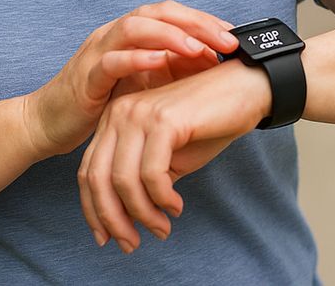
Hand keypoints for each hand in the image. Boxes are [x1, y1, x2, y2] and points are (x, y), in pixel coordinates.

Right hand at [22, 0, 238, 158]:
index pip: (172, 13)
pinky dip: (136, 58)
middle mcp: (114, 33)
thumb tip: (214, 64)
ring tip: (198, 48)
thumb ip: (169, 70)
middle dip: (196, 23)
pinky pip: (111, 60)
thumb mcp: (140, 83)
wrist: (49, 123)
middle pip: (159, 12)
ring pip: (135, 27)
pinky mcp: (86, 76)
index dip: (204, 20)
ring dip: (170, 35)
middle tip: (227, 40)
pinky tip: (159, 62)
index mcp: (130, 33)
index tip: (235, 35)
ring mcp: (98, 51)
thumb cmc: (99, 102)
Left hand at [77, 58, 271, 252]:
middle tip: (131, 243)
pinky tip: (175, 206)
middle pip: (98, 178)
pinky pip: (152, 174)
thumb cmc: (208, 123)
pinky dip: (162, 198)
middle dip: (112, 219)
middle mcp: (120, 113)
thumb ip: (142, 182)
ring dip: (142, 214)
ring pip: (123, 180)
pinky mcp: (164, 121)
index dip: (94, 211)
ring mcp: (140, 114)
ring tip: (162, 228)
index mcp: (114, 120)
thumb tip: (126, 219)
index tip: (106, 238)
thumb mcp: (168, 158)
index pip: (89, 172)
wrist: (245, 91)